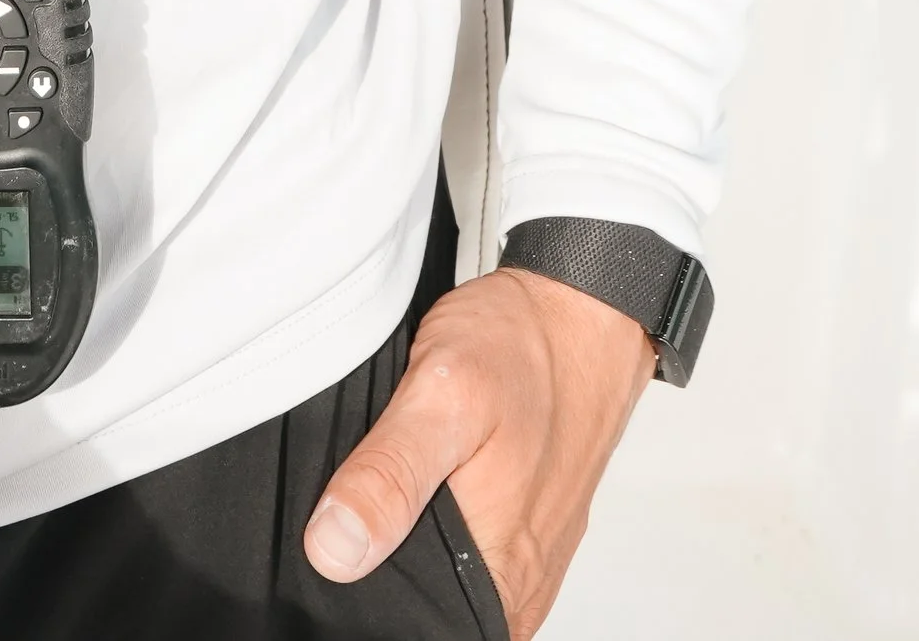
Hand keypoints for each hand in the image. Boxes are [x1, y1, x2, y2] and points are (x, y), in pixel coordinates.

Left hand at [302, 266, 653, 639]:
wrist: (584, 310)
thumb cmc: (527, 347)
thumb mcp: (443, 393)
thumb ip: (389, 475)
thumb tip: (334, 549)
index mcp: (499, 577)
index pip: (412, 628)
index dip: (365, 597)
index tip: (342, 542)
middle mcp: (518, 584)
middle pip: (424, 608)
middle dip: (383, 565)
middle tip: (367, 493)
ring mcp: (526, 558)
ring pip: (443, 580)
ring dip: (407, 540)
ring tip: (394, 482)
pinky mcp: (525, 529)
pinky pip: (465, 552)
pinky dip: (434, 521)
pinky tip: (423, 480)